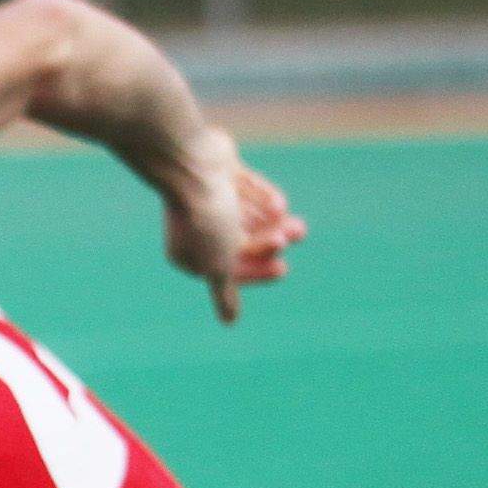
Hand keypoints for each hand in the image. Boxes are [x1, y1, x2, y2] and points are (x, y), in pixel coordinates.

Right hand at [160, 130, 304, 322]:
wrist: (191, 164)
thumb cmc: (203, 218)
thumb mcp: (218, 262)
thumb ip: (224, 291)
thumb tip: (229, 322)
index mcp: (189, 253)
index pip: (227, 270)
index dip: (257, 272)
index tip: (282, 268)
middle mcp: (195, 229)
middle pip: (239, 242)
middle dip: (271, 241)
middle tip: (298, 234)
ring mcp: (207, 200)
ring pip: (246, 217)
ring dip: (274, 223)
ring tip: (299, 225)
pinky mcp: (219, 176)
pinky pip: (246, 191)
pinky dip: (264, 199)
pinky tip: (281, 205)